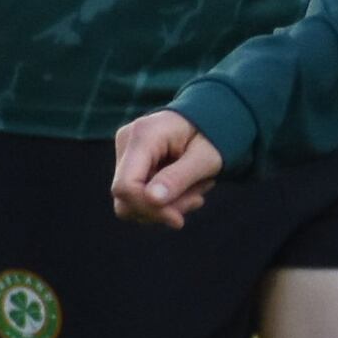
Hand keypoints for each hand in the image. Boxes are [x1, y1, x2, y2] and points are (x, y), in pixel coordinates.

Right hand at [111, 109, 225, 227]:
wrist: (209, 118)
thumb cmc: (211, 134)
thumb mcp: (205, 157)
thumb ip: (179, 177)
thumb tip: (152, 199)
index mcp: (143, 135)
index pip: (125, 186)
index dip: (148, 209)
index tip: (178, 220)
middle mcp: (127, 142)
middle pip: (126, 199)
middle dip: (162, 209)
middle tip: (198, 200)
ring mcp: (125, 153)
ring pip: (132, 203)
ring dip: (168, 206)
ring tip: (198, 190)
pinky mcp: (131, 164)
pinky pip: (140, 197)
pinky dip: (166, 201)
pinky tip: (188, 188)